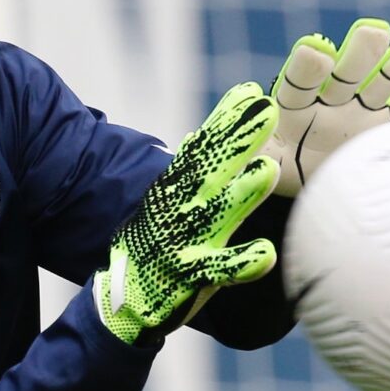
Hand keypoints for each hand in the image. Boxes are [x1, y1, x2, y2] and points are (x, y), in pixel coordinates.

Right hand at [94, 83, 281, 344]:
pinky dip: (242, 262)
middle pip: (211, 169)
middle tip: (267, 110)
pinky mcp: (189, 276)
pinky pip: (219, 269)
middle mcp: (180, 209)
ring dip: (242, 192)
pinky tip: (266, 254)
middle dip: (238, 140)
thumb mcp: (166, 202)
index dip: (224, 120)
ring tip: (269, 169)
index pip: (202, 148)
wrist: (120, 298)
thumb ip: (187, 169)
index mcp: (176, 190)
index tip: (249, 91)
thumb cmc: (153, 244)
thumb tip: (199, 133)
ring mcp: (184, 241)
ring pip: (217, 212)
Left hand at [260, 17, 389, 194]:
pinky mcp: (383, 125)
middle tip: (372, 31)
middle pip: (346, 72)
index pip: (298, 80)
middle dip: (358, 53)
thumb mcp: (253, 163)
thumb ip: (252, 155)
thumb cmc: (268, 168)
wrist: (297, 178)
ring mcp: (358, 107)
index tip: (316, 51)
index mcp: (289, 102)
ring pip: (383, 80)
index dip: (306, 67)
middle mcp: (327, 97)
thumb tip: (250, 155)